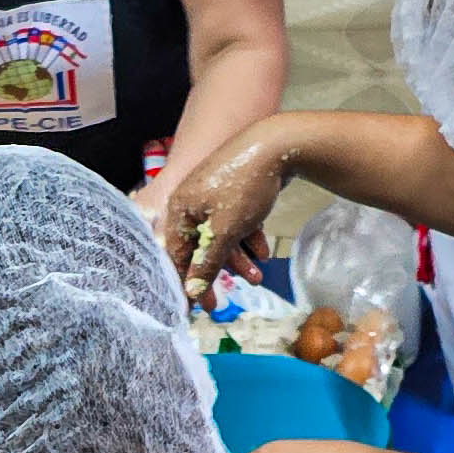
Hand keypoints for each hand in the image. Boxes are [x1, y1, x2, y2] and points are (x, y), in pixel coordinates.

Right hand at [160, 123, 294, 297]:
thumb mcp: (224, 232)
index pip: (175, 254)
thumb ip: (207, 263)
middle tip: (219, 303)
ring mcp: (212, 196)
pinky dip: (247, 238)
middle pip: (197, 248)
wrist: (278, 144)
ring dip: (238, 259)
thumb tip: (191, 292)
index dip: (184, 282)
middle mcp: (190, 203)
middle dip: (214, 274)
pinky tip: (263, 250)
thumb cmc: (244, 187)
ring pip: (219, 237)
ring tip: (257, 276)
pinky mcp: (232, 193)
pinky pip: (234, 223)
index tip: (195, 307)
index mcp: (180, 210)